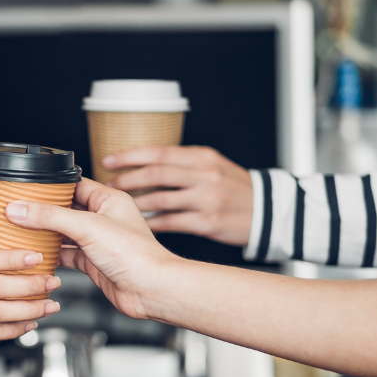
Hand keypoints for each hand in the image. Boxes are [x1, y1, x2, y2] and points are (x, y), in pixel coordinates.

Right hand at [5, 179, 177, 319]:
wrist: (150, 291)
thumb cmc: (135, 255)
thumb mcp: (87, 227)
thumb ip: (51, 217)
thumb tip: (20, 209)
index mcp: (109, 200)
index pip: (73, 184)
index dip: (50, 186)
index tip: (26, 188)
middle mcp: (103, 218)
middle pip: (65, 209)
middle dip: (43, 211)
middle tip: (18, 210)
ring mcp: (97, 242)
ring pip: (64, 233)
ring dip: (45, 233)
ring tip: (21, 230)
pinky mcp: (93, 263)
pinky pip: (66, 255)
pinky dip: (51, 255)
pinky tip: (36, 255)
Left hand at [104, 146, 252, 245]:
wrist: (268, 211)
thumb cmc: (233, 187)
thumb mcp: (212, 165)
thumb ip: (182, 162)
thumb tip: (141, 163)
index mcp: (202, 157)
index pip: (159, 152)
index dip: (130, 156)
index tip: (108, 160)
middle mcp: (204, 175)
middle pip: (156, 174)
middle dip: (127, 179)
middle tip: (107, 185)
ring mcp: (207, 199)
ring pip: (160, 199)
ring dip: (135, 203)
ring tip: (118, 206)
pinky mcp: (208, 222)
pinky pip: (171, 222)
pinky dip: (151, 223)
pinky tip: (138, 224)